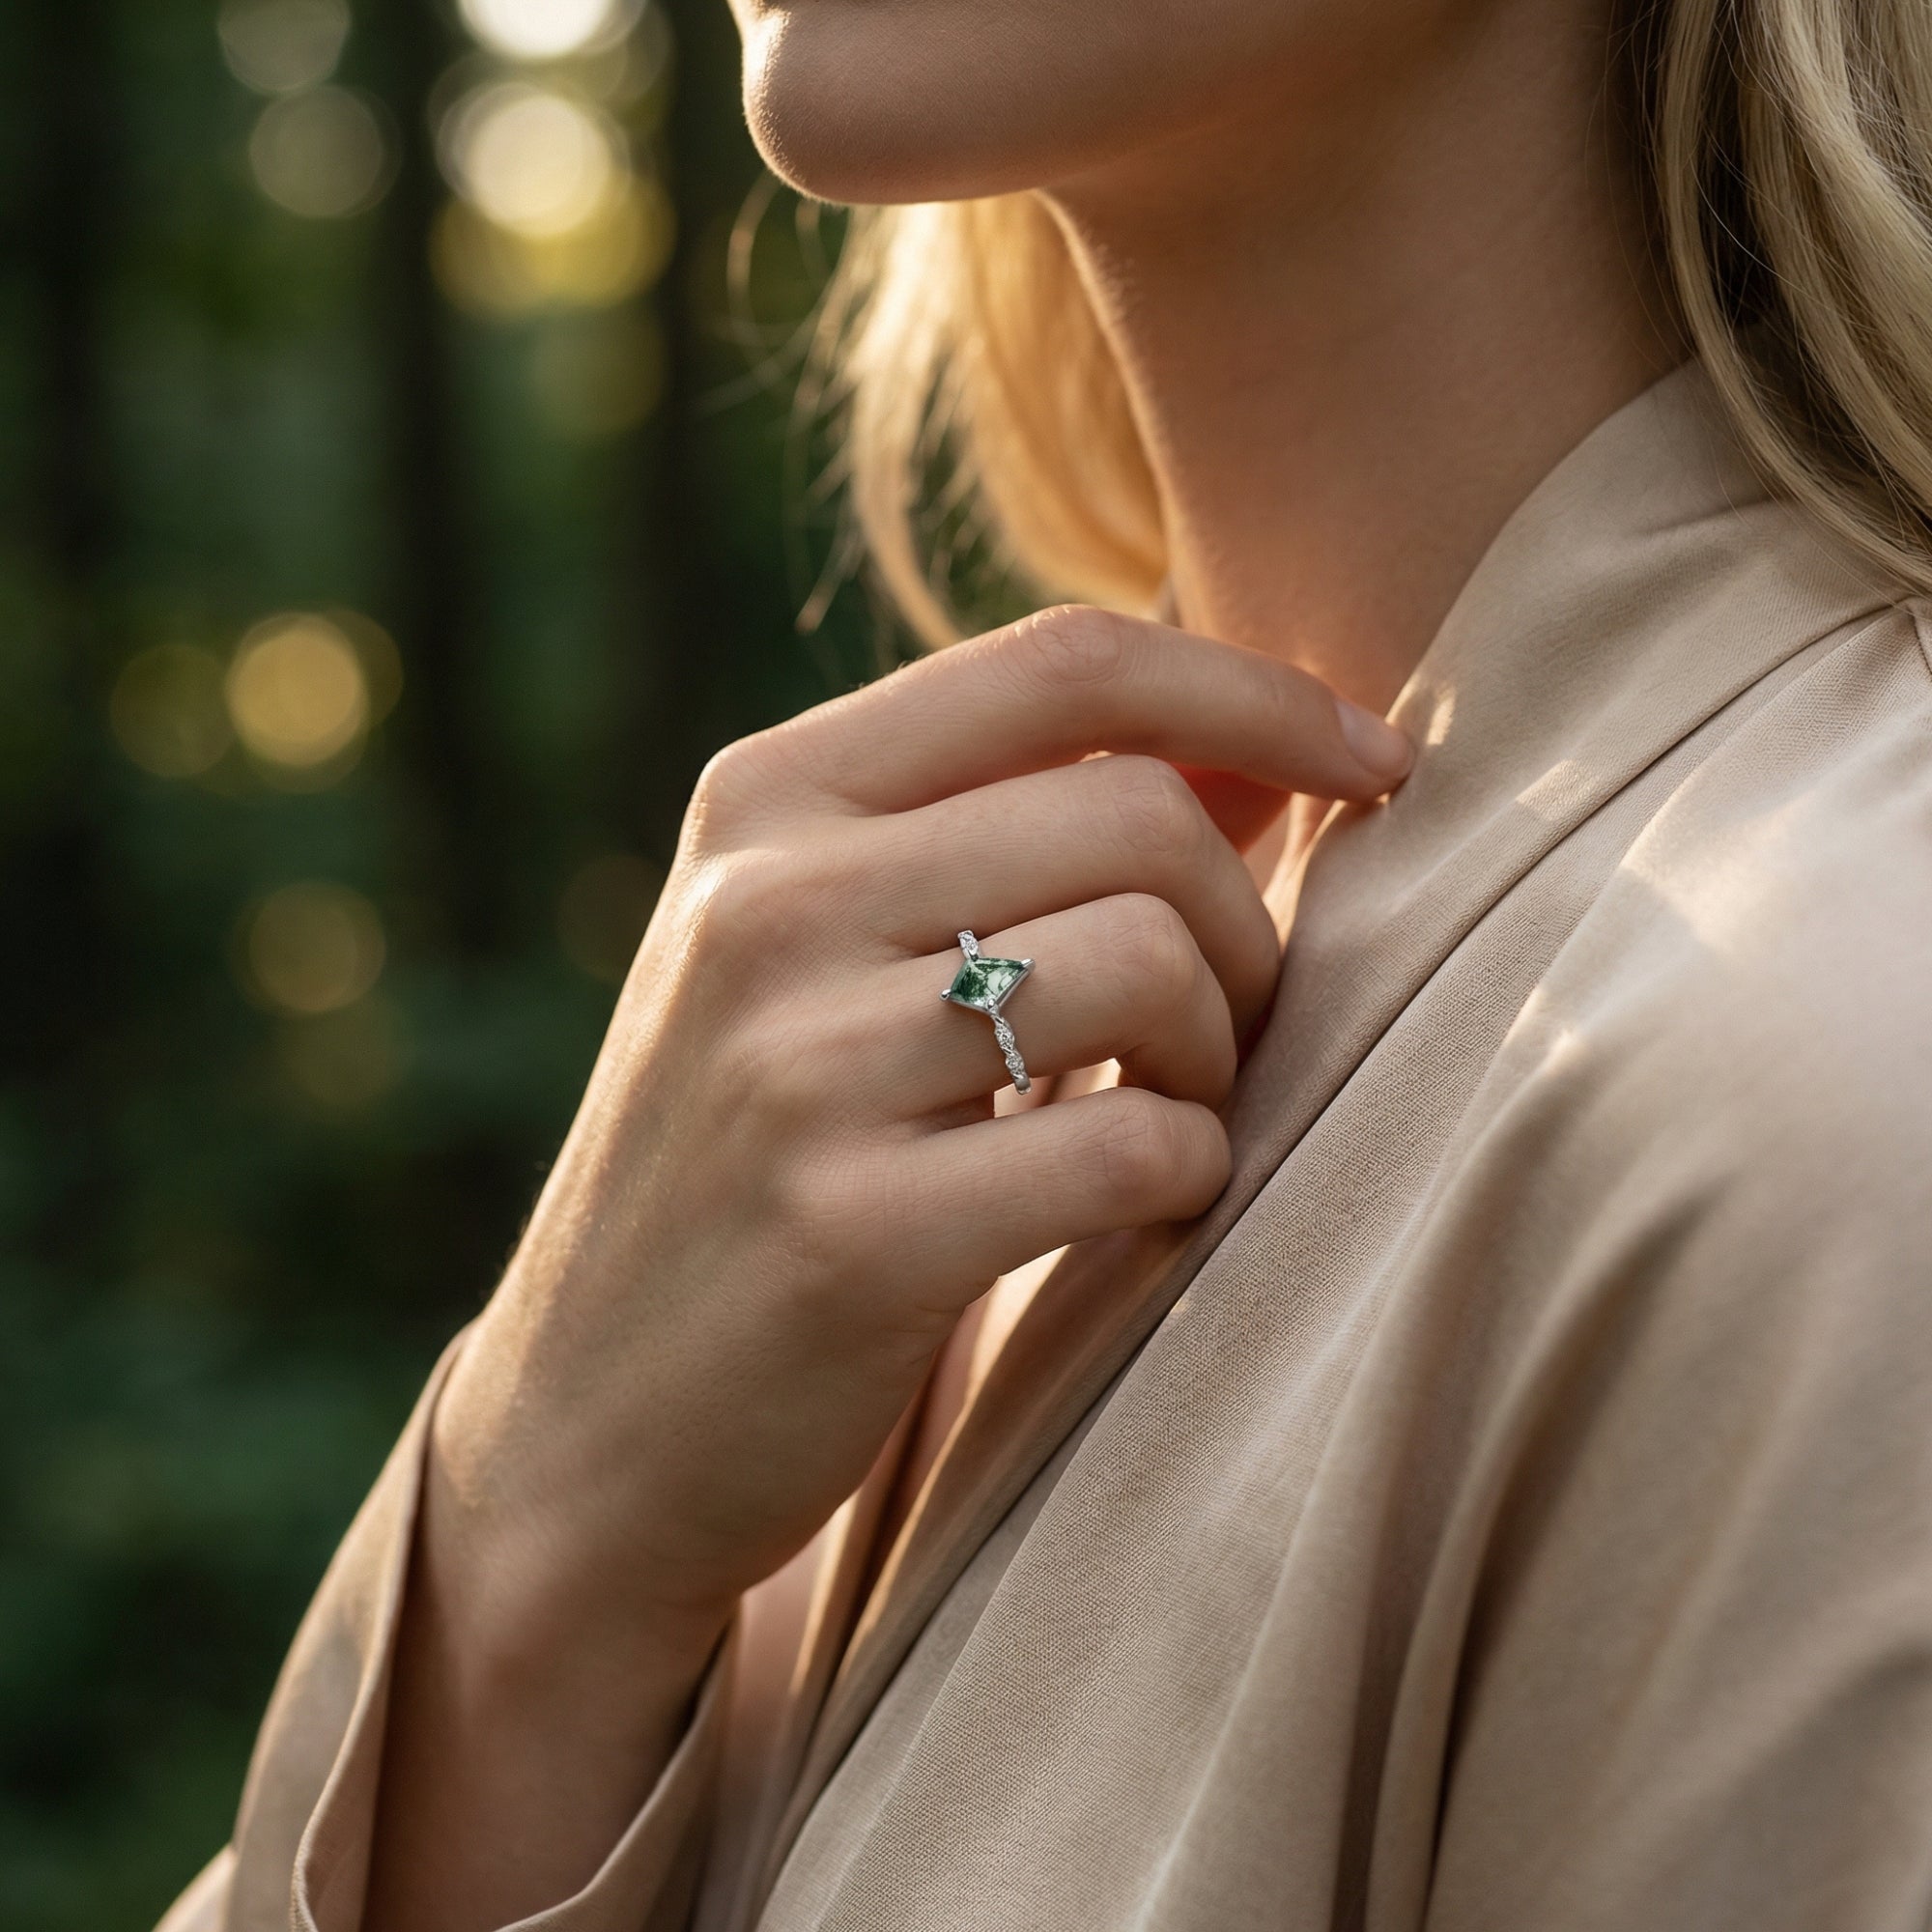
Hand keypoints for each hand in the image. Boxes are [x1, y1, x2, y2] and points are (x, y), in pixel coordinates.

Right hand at [365, 606, 1410, 1929]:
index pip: (1065, 662)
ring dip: (1217, 1052)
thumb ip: (1007, 830)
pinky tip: (1140, 1204)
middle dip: (1245, 925)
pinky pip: (1131, 1144)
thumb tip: (1256, 744)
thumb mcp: (824, 952)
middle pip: (1140, 816)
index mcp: (763, 801)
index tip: (1372, 759)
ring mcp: (795, 1066)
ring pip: (1149, 964)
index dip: (1254, 689)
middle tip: (1227, 1026)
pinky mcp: (850, 1233)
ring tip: (1168, 1110)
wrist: (593, 1426)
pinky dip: (1189, 1172)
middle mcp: (764, 903)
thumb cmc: (756, 1160)